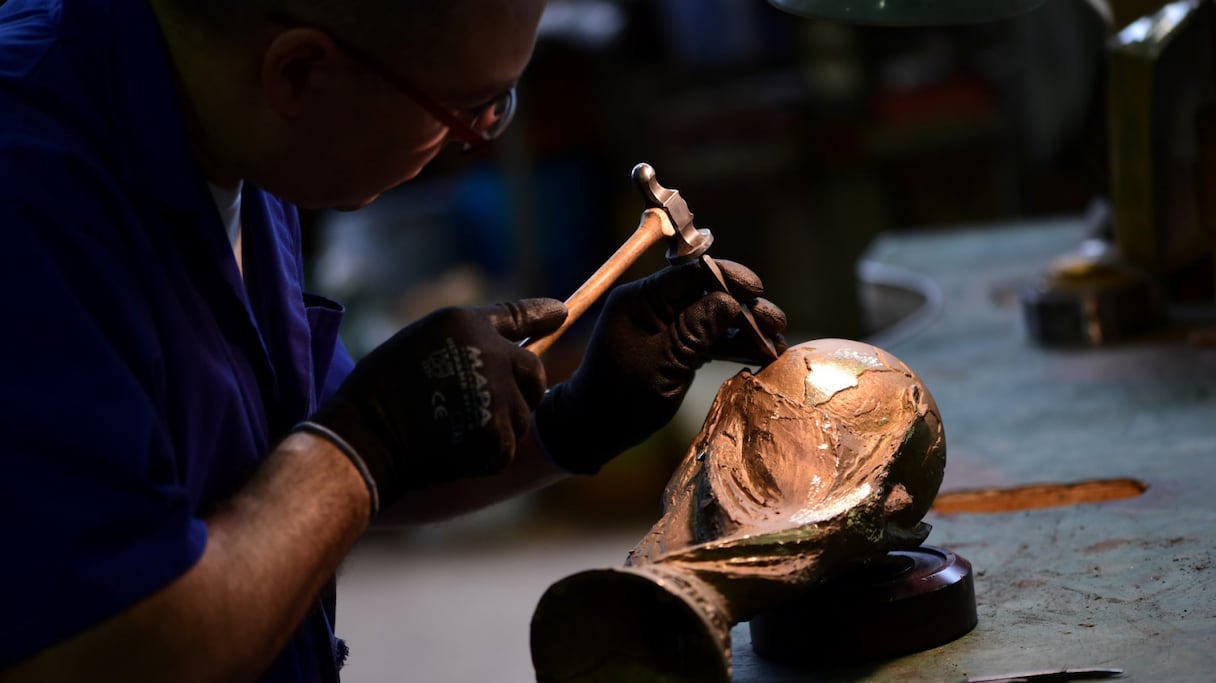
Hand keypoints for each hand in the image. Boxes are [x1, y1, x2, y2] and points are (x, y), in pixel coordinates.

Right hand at [297, 299, 566, 514]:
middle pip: (533, 371)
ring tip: (455, 427)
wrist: (363, 438)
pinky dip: (488, 453)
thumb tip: (515, 338)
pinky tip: (453, 449)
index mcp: (465, 323)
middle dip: (522, 388)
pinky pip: (508, 445)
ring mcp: (496, 394)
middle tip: (489, 403)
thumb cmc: (380, 391)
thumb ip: (469, 337)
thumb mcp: (421, 342)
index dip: (542, 315)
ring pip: (523, 413)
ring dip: (501, 423)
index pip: (519, 315)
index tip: (562, 313)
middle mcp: (488, 352)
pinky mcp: (497, 436)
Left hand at [534, 259, 786, 473]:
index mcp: (642, 299)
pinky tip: (762, 353)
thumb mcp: (663, 363)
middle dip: (744, 306)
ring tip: (776, 342)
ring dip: (745, 328)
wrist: (598, 428)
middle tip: (776, 322)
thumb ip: (695, 330)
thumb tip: (730, 300)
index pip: (691, 273)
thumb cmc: (621, 396)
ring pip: (714, 317)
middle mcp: (656, 306)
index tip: (755, 290)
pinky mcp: (677, 347)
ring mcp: (668, 326)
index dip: (727, 277)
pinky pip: (710, 338)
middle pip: (709, 293)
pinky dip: (733, 345)